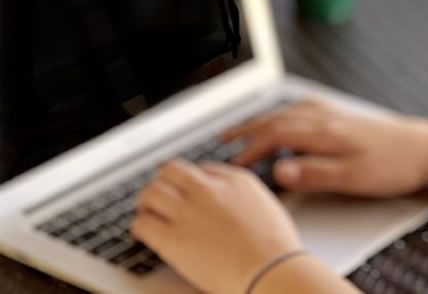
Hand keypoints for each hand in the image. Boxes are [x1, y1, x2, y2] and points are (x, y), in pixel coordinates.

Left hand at [132, 160, 301, 293]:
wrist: (270, 271)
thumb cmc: (275, 250)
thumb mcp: (267, 209)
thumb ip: (243, 200)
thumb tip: (229, 206)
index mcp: (237, 181)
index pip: (202, 169)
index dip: (192, 183)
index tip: (189, 194)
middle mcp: (209, 189)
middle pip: (171, 171)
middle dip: (163, 183)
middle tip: (160, 197)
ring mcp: (189, 211)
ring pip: (150, 192)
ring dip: (147, 203)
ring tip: (148, 214)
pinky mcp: (172, 238)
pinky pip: (141, 223)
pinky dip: (140, 227)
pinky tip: (145, 235)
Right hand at [222, 97, 427, 196]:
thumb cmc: (396, 164)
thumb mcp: (354, 177)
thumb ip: (314, 174)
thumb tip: (278, 172)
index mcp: (326, 132)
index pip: (276, 136)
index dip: (251, 149)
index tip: (235, 163)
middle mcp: (329, 118)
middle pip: (279, 118)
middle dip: (249, 128)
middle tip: (225, 138)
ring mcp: (339, 115)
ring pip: (292, 110)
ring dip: (266, 117)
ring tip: (248, 126)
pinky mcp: (349, 116)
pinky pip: (309, 107)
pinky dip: (291, 109)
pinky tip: (292, 113)